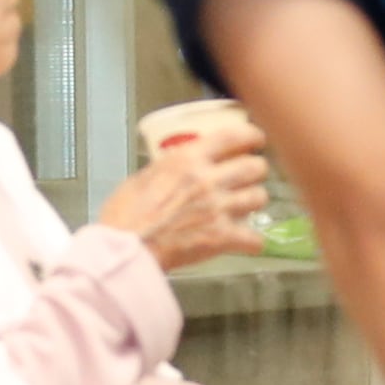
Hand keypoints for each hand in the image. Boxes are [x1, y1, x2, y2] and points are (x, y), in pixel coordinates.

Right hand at [97, 128, 269, 269]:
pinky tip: (246, 241)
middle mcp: (208, 179)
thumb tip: (179, 166)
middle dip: (256, 171)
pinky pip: (255, 238)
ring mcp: (218, 208)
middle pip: (255, 166)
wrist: (125, 249)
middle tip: (250, 176)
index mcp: (187, 159)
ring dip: (254, 201)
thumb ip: (168, 168)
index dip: (252, 136)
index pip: (233, 136)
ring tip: (245, 206)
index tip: (256, 139)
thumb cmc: (125, 215)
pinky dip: (253, 241)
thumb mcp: (143, 176)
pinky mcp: (221, 238)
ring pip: (259, 197)